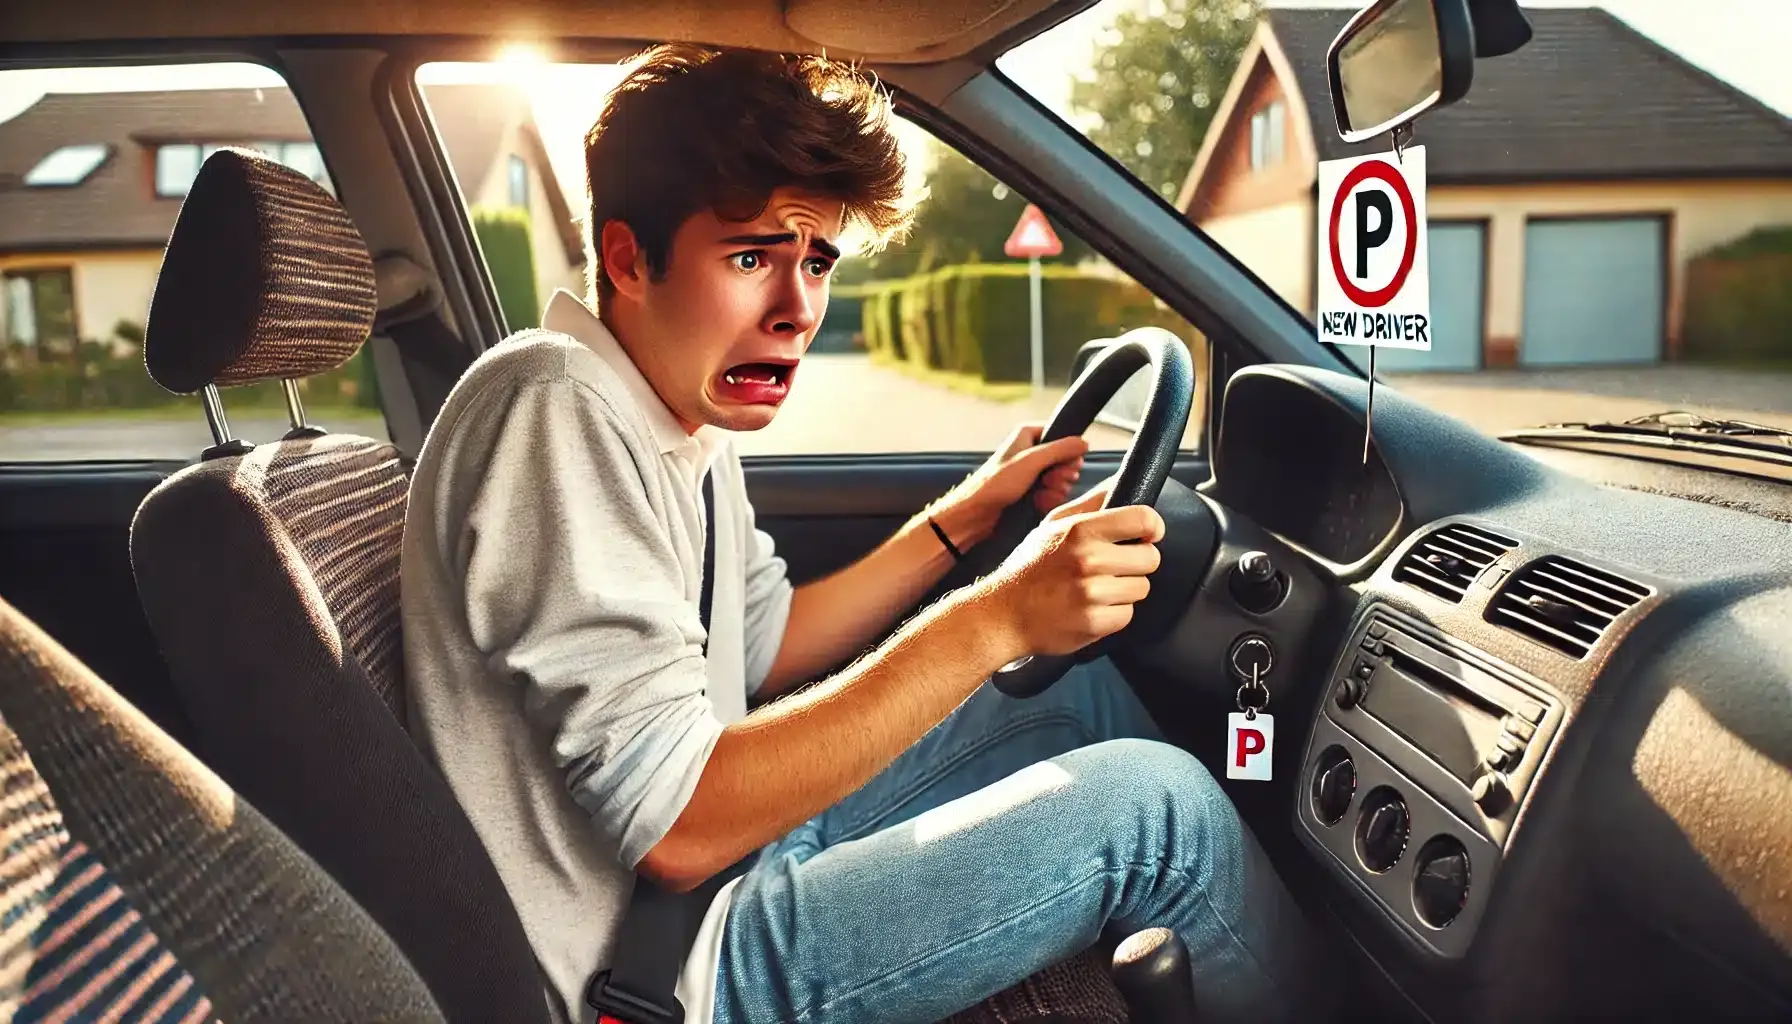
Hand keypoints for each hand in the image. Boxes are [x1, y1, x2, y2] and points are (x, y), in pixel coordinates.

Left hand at [928, 424, 1088, 549]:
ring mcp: (1031, 473)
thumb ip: (1060, 450)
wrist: (975, 514)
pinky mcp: (1031, 492)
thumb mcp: (1031, 461)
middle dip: (1062, 474)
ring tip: (1041, 496)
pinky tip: (1038, 505)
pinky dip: (1048, 500)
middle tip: (1050, 482)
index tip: (1067, 464)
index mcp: (1028, 435)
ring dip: (1056, 490)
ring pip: (1061, 479)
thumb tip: (1084, 443)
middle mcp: (1030, 451)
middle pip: (1065, 459)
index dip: (1068, 451)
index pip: (1062, 435)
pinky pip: (1052, 494)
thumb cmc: (995, 484)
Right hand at [975, 486, 1165, 659]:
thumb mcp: (1053, 525)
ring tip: (1097, 588)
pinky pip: (1127, 614)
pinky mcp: (1095, 623)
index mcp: (1081, 530)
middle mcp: (1088, 560)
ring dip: (1125, 589)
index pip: (1143, 519)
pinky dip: (1114, 613)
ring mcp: (1092, 593)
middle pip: (1151, 558)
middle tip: (1113, 566)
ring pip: (1141, 587)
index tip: (1148, 534)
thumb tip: (1120, 482)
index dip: (1152, 527)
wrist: (1002, 614)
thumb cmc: (1028, 568)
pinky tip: (1091, 607)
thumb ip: (1090, 503)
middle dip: (1137, 562)